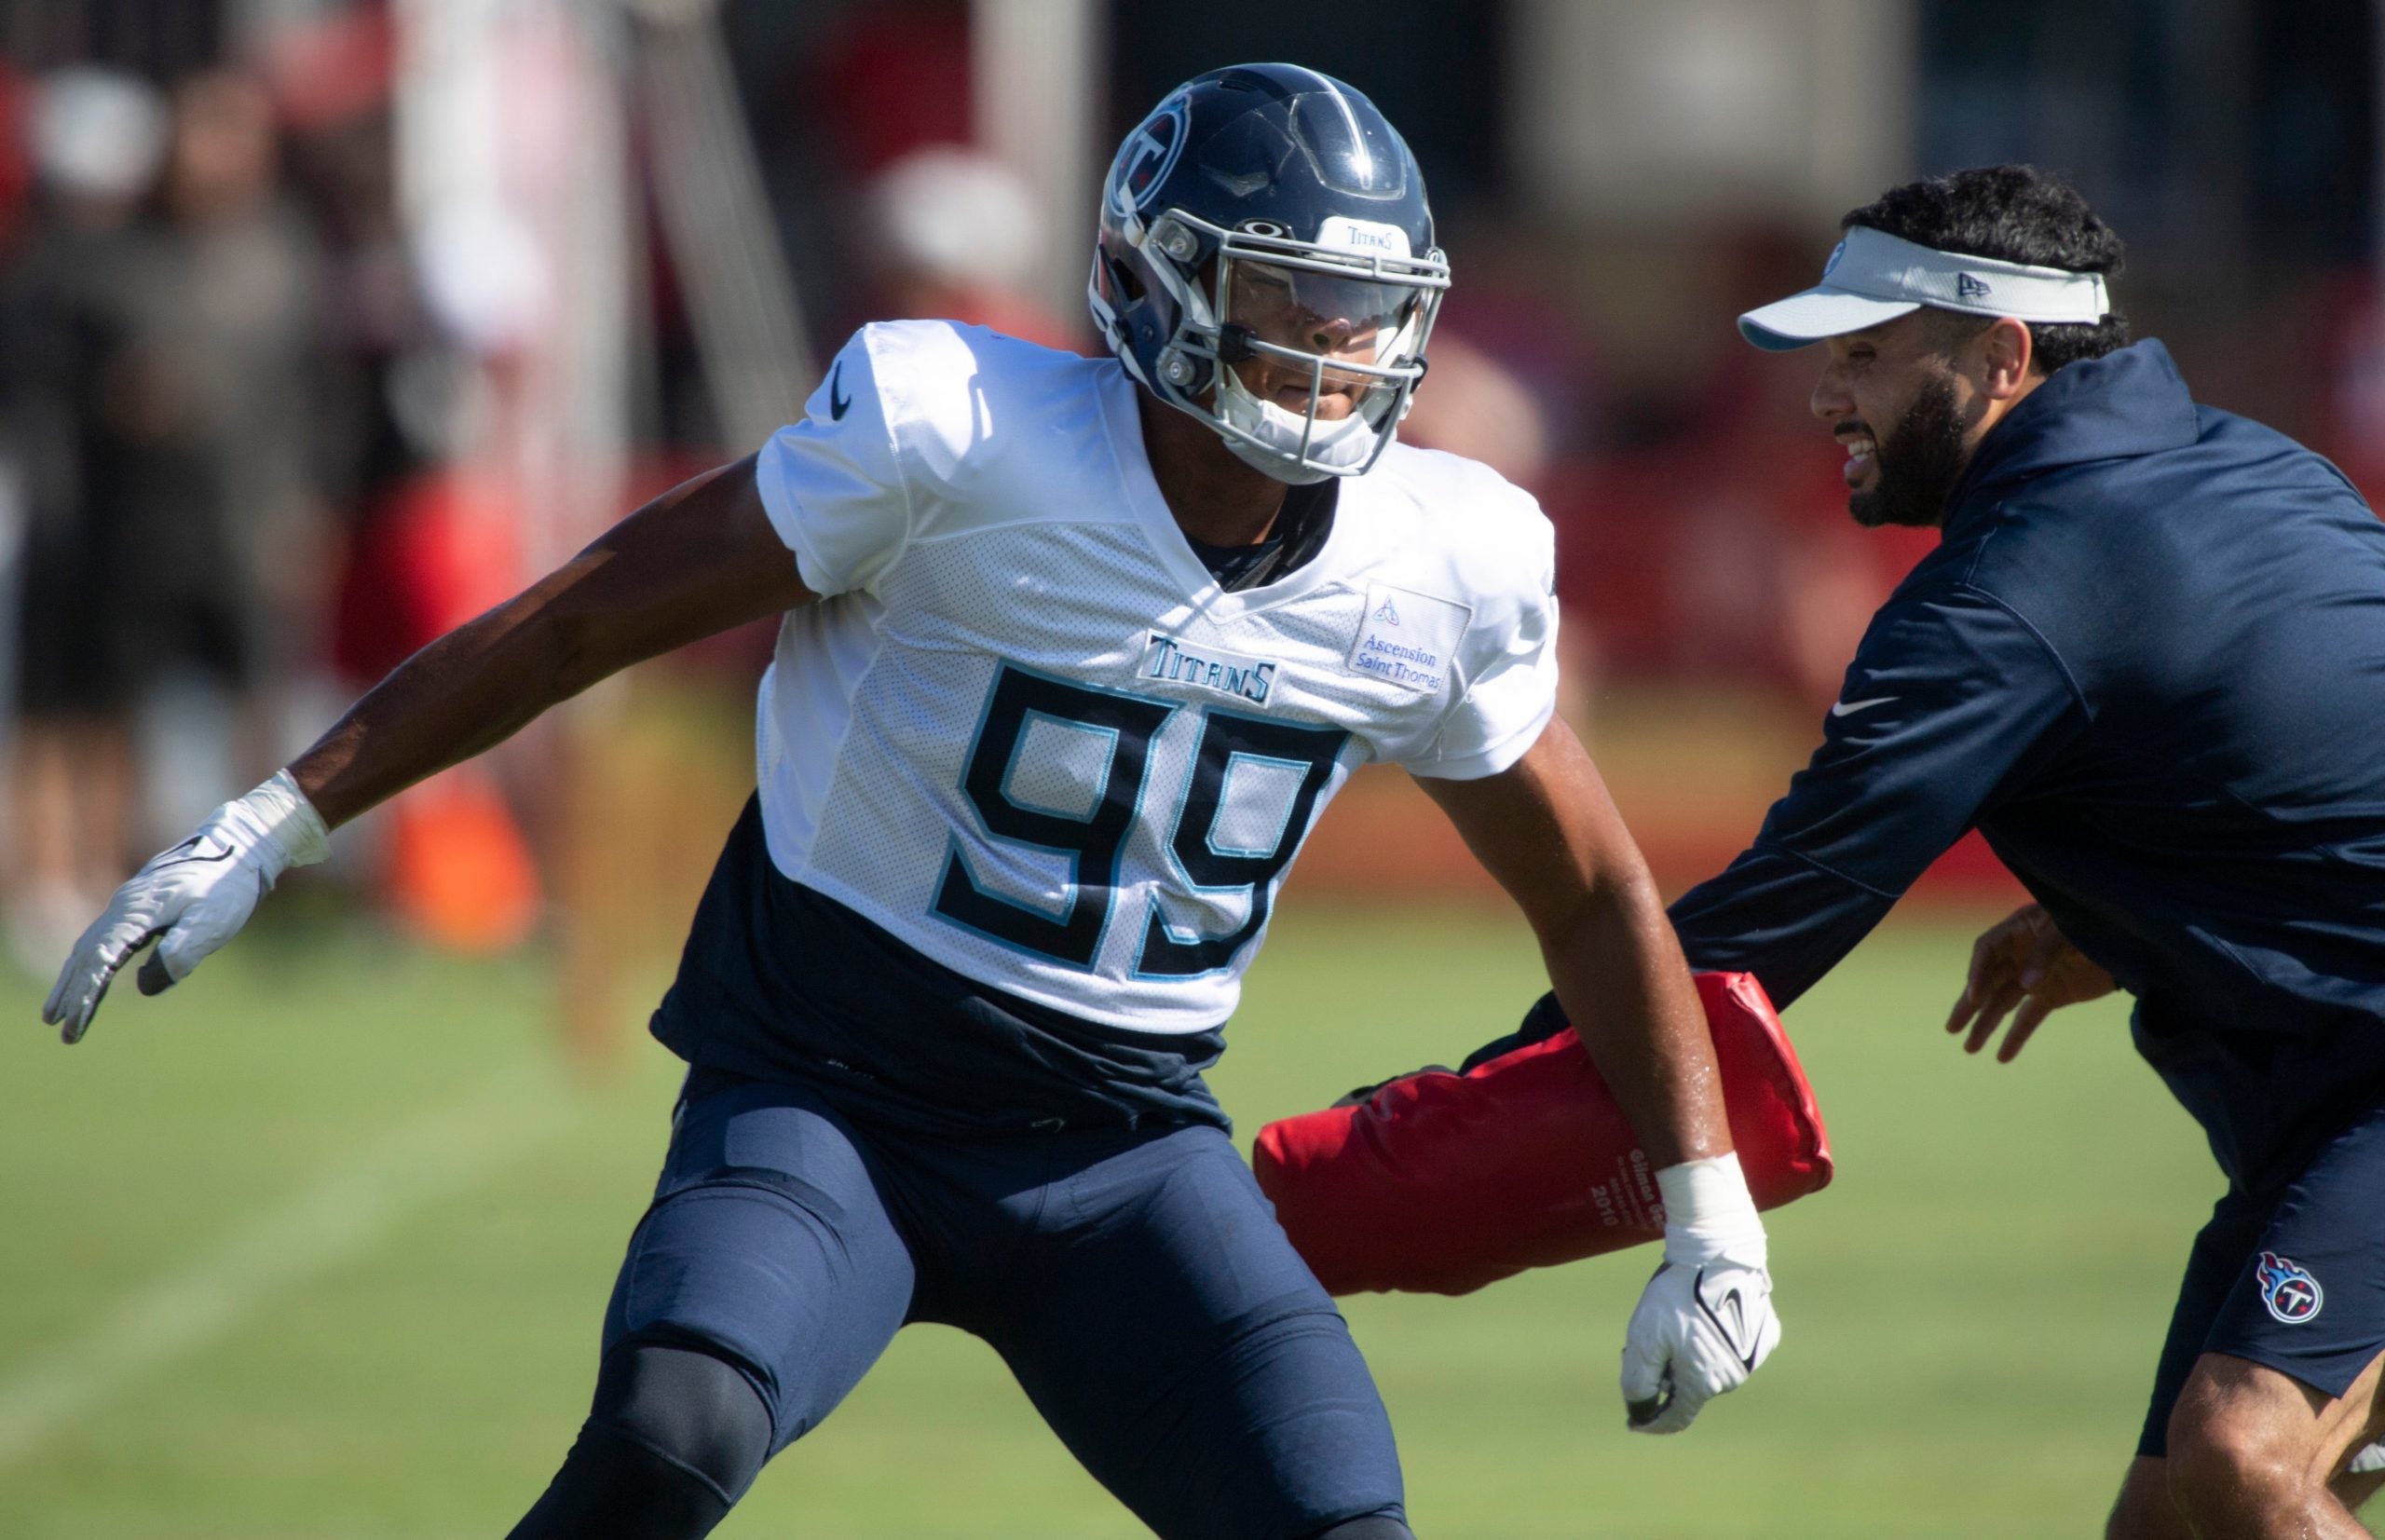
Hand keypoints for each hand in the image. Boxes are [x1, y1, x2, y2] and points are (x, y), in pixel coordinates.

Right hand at [42, 772, 328, 1042]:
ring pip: (90, 946)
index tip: (74, 1023)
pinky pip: (104, 938)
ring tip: (58, 1011)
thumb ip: (180, 952)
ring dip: (73, 978)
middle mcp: (125, 907)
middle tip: (57, 1026)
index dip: (85, 993)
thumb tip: (144, 986)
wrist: (239, 847)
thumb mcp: (211, 922)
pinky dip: (89, 962)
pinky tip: (87, 976)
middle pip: (87, 955)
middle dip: (71, 992)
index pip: (101, 960)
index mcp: (138, 912)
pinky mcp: (139, 906)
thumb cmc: (228, 887)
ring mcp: (129, 904)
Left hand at [1621, 1253, 1779, 1433]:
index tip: (1634, 1423)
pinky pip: (1732, 1346)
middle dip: (1666, 1376)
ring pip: (1712, 1366)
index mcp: (1704, 1382)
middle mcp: (1734, 1376)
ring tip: (1673, 1323)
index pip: (1677, 1417)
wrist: (1716, 1253)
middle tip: (1645, 1346)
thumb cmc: (1677, 1297)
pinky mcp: (1764, 1333)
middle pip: (1691, 1387)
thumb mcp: (1644, 1338)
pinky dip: (1713, 1340)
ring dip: (1690, 1357)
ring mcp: (1753, 1356)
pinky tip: (1701, 1315)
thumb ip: (1638, 1381)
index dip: (1652, 1423)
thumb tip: (1639, 1410)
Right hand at [1944, 903, 2114, 1062]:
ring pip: (2004, 1003)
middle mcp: (2020, 953)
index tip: (1975, 997)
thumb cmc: (2096, 924)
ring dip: (1987, 1025)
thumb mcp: (2069, 931)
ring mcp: (2035, 976)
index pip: (1987, 951)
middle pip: (1988, 981)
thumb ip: (2046, 954)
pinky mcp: (2052, 996)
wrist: (2132, 941)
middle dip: (1969, 1006)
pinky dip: (2017, 1036)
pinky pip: (2029, 1018)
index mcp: (2020, 929)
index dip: (1977, 973)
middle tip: (1951, 1028)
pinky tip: (2002, 1056)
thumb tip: (2027, 985)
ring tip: (1969, 1049)